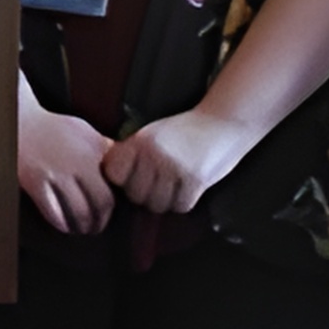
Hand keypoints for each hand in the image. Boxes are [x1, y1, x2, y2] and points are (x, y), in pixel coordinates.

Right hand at [19, 96, 115, 234]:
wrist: (16, 119)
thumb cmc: (51, 127)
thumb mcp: (83, 130)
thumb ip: (103, 148)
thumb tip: (122, 168)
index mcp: (95, 146)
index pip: (118, 181)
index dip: (117, 198)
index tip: (111, 207)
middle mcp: (80, 160)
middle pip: (102, 202)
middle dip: (102, 220)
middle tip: (98, 226)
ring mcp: (57, 172)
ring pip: (80, 212)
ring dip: (84, 226)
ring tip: (82, 229)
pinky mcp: (36, 181)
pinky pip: (54, 213)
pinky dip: (62, 224)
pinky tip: (63, 225)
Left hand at [101, 109, 256, 214]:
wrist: (223, 121)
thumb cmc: (184, 131)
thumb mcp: (150, 134)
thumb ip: (130, 153)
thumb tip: (106, 177)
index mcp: (138, 141)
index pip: (114, 174)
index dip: (123, 180)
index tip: (135, 176)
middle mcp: (152, 153)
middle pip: (135, 195)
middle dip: (146, 193)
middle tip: (161, 181)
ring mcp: (173, 166)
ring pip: (156, 205)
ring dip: (166, 200)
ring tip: (175, 183)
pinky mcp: (195, 179)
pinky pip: (180, 206)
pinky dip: (184, 201)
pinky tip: (189, 186)